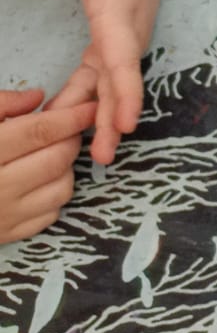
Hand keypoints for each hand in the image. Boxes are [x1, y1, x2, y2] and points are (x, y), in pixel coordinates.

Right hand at [0, 90, 94, 240]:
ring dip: (64, 167)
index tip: (91, 106)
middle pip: (56, 158)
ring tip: (48, 154)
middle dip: (69, 138)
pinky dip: (53, 194)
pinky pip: (50, 213)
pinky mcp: (7, 235)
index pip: (38, 132)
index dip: (70, 116)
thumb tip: (37, 97)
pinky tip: (37, 181)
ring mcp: (3, 216)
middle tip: (66, 128)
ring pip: (61, 187)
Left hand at [37, 0, 179, 164]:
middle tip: (102, 157)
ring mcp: (121, 47)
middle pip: (118, 86)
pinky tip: (71, 126)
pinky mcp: (112, 49)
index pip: (123, 62)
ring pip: (108, 89)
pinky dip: (89, 105)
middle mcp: (126, 39)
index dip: (125, 93)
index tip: (126, 123)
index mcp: (121, 19)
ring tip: (94, 156)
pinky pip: (100, 82)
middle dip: (112, 121)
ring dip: (101, 121)